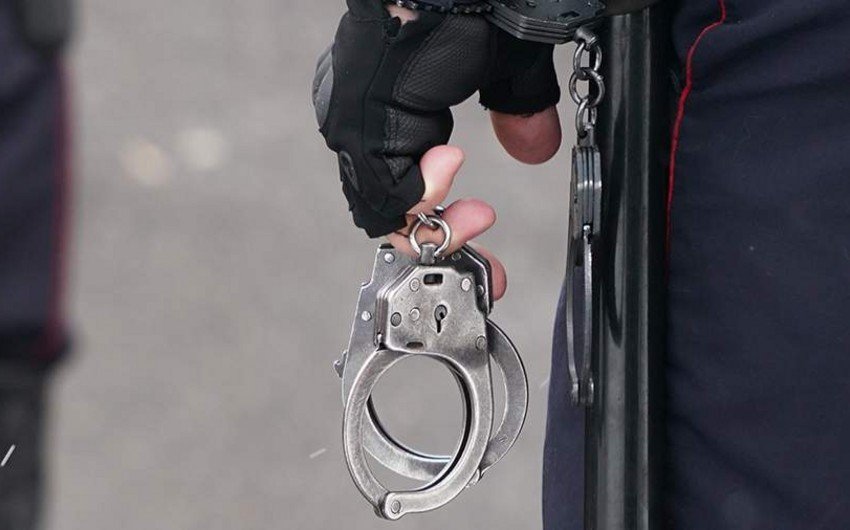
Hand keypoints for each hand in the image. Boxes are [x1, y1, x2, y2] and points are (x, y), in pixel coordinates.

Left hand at [313, 3, 562, 298]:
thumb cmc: (474, 2)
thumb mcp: (504, 69)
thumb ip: (516, 112)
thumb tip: (535, 145)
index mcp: (392, 103)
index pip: (402, 182)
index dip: (441, 219)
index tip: (481, 232)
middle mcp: (365, 116)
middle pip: (388, 203)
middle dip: (439, 237)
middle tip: (483, 246)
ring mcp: (357, 122)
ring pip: (382, 205)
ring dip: (436, 224)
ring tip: (477, 217)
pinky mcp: (359, 124)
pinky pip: (383, 190)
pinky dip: (421, 197)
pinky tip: (451, 168)